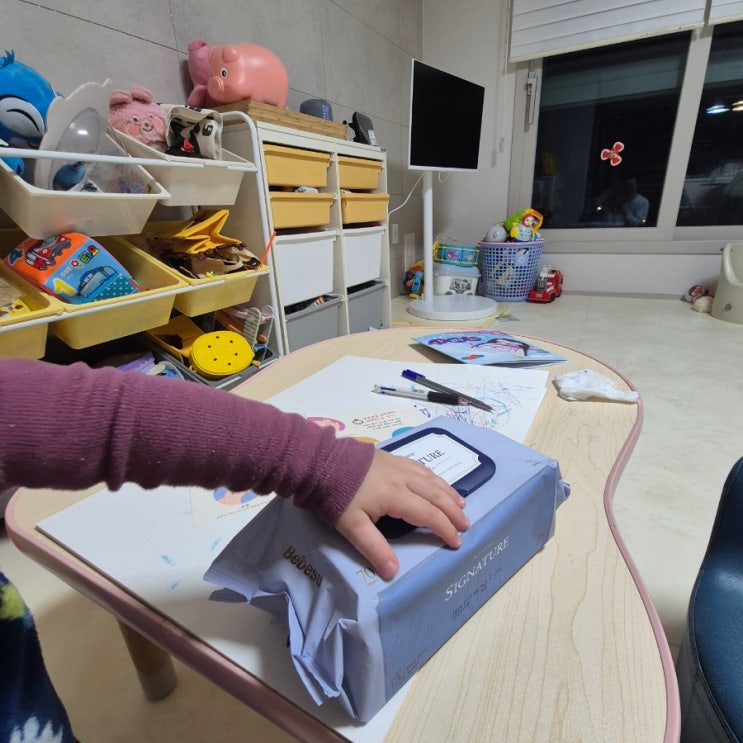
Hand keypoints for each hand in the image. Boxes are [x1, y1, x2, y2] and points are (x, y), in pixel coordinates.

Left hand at [334, 449, 469, 580]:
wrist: (321, 461)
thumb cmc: (336, 495)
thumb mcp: (351, 526)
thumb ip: (374, 548)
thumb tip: (393, 572)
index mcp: (396, 496)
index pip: (428, 514)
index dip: (444, 528)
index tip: (456, 542)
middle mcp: (403, 478)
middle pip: (435, 494)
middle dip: (452, 510)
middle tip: (466, 524)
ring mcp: (398, 465)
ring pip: (431, 478)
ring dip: (448, 492)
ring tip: (461, 503)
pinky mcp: (392, 457)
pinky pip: (421, 468)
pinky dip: (434, 478)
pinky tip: (436, 481)